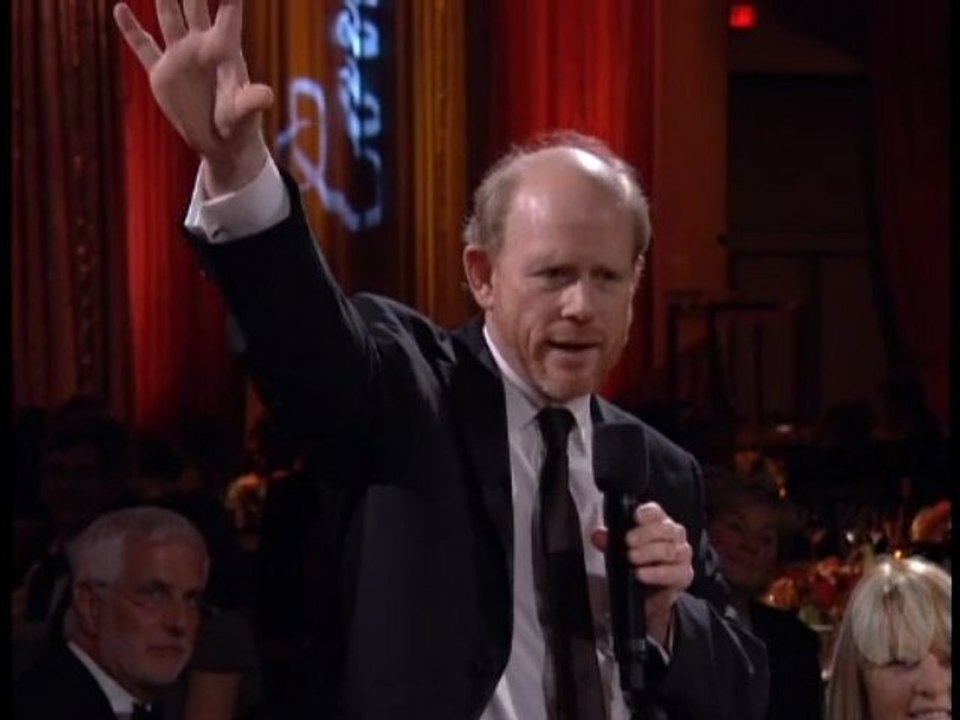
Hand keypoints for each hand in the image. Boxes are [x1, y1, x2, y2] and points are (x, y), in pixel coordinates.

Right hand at [113, 0, 273, 194]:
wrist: (222, 144)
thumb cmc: (240, 127)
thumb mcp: (244, 115)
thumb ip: (251, 103)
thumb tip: (266, 95)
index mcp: (224, 51)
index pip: (228, 12)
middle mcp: (201, 46)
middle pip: (194, 4)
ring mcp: (180, 56)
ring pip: (168, 16)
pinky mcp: (162, 73)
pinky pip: (143, 46)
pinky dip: (130, 29)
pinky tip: (120, 9)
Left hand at [590, 501, 693, 647]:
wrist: (650, 592)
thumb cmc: (638, 562)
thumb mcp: (620, 549)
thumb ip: (609, 541)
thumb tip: (597, 536)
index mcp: (658, 522)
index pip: (655, 511)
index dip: (646, 512)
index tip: (635, 517)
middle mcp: (674, 534)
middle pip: (665, 528)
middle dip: (645, 534)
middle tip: (628, 541)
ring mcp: (682, 553)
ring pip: (669, 549)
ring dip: (649, 553)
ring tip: (632, 558)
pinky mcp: (684, 573)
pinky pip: (674, 572)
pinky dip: (656, 573)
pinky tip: (642, 574)